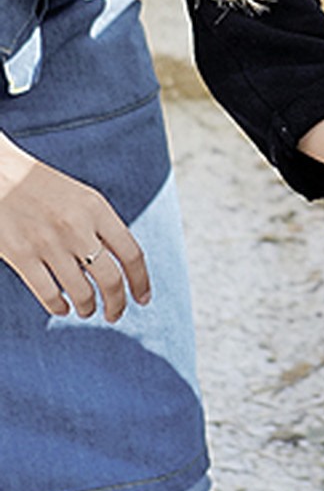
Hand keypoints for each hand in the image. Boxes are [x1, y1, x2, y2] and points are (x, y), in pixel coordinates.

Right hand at [0, 136, 150, 321]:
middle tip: (115, 314)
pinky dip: (59, 307)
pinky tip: (62, 308)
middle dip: (117, 303)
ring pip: (80, 292)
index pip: (131, 253)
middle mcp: (76, 227)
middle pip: (110, 279)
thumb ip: (102, 228)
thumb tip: (122, 265)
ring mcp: (48, 243)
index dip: (141, 281)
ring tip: (88, 309)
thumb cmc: (45, 189)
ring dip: (88, 307)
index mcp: (97, 209)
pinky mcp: (20, 256)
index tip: (143, 298)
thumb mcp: (83, 199)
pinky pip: (48, 294)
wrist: (0, 176)